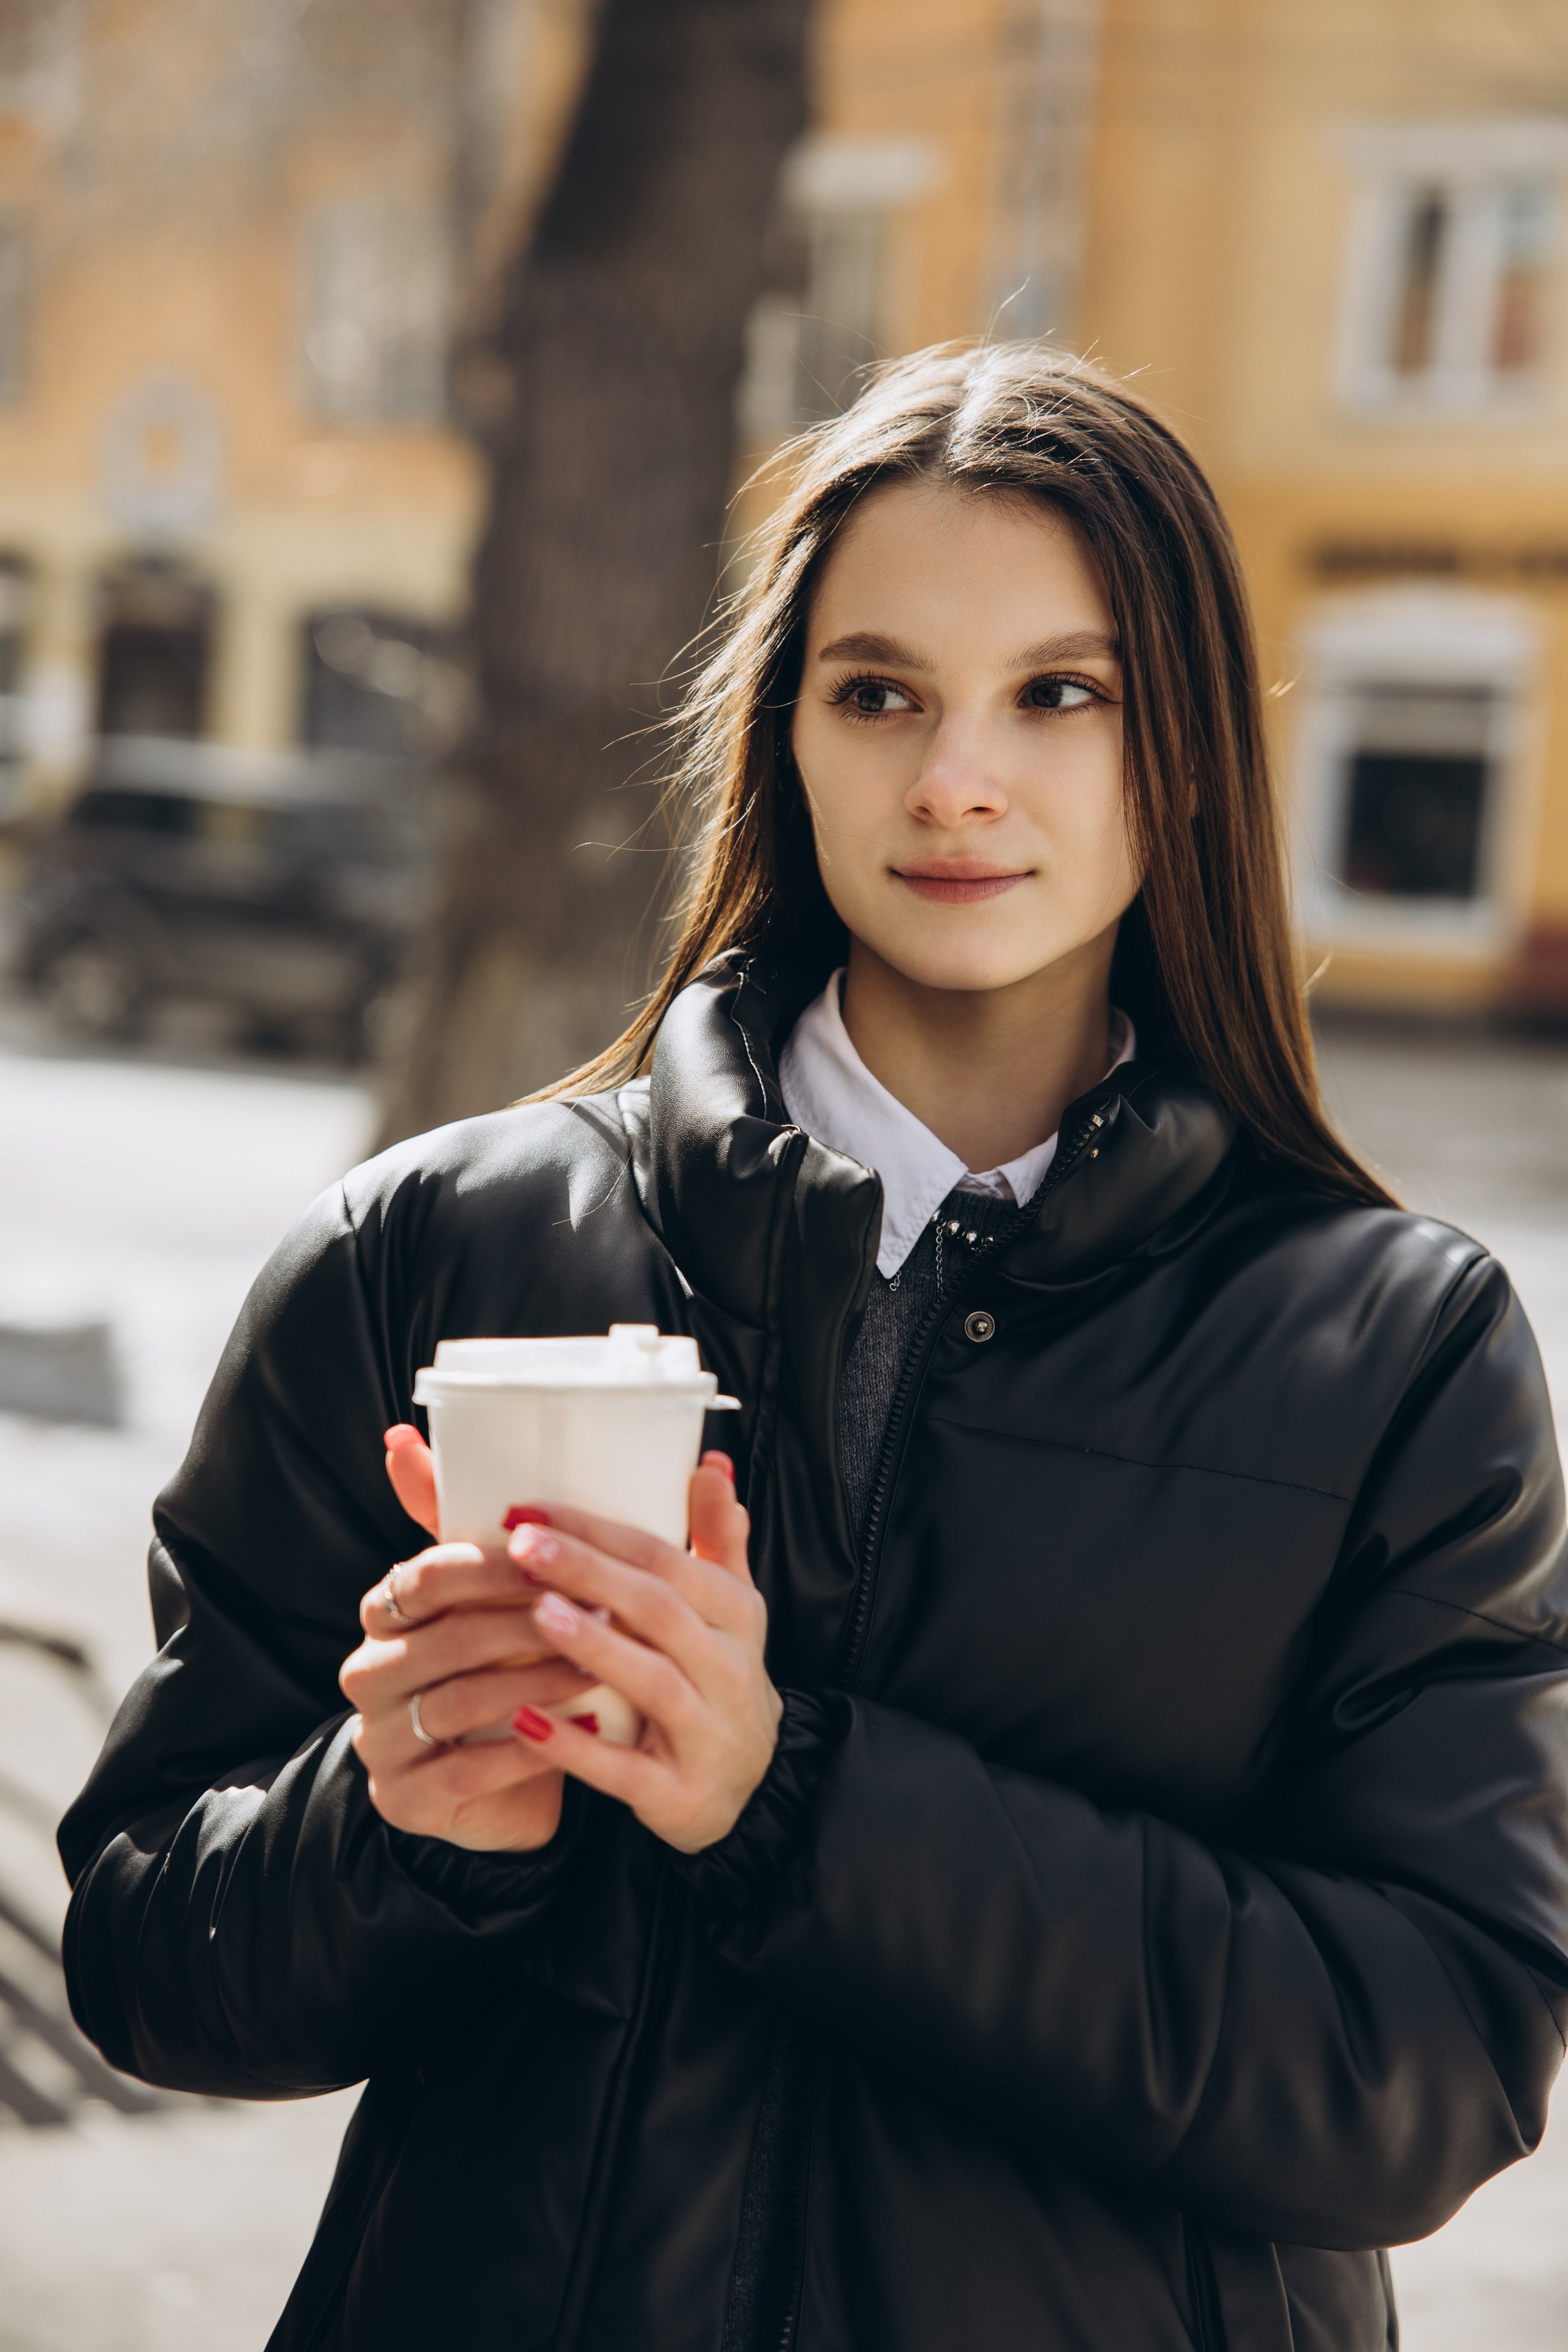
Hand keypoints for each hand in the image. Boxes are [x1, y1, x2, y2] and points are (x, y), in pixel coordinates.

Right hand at [339, 1427, 576, 1851]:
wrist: (508, 1779)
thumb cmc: (507, 1667)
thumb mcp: (490, 1595)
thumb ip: (456, 1518)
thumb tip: (403, 1433)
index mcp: (385, 1612)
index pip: (428, 1575)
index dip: (495, 1566)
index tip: (563, 1556)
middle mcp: (368, 1672)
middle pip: (449, 1636)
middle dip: (530, 1621)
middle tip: (604, 1610)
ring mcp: (380, 1740)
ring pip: (462, 1699)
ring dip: (540, 1680)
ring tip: (603, 1664)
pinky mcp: (404, 1798)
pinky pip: (469, 1768)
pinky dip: (534, 1746)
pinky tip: (583, 1728)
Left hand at [507, 1454, 781, 1853]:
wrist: (751, 1785)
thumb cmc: (718, 1676)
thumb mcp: (728, 1607)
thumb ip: (715, 1535)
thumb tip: (710, 1462)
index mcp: (734, 1612)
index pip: (663, 1560)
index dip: (598, 1532)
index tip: (529, 1510)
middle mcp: (728, 1667)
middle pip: (657, 1609)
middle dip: (589, 1573)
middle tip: (520, 1545)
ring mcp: (707, 1732)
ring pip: (653, 1682)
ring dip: (594, 1647)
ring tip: (534, 1614)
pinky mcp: (679, 1793)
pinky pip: (625, 1770)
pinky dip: (575, 1748)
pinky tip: (523, 1723)